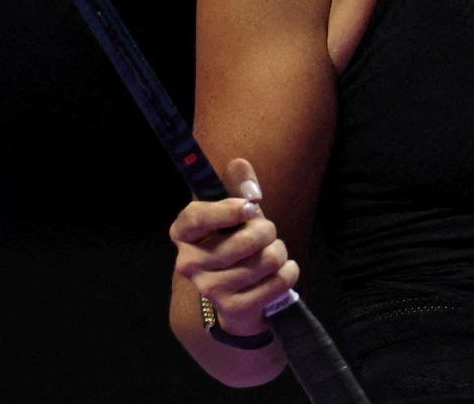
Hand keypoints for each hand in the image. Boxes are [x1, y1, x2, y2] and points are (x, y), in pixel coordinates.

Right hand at [169, 158, 299, 336]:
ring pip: (266, 260)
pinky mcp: (233, 309)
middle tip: (266, 233)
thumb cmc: (234, 243)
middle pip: (245, 240)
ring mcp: (210, 289)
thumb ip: (238, 186)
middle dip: (268, 231)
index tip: (249, 207)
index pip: (197, 216)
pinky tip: (282, 271)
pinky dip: (289, 272)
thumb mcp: (234, 213)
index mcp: (184, 233)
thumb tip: (240, 164)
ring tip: (272, 254)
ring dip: (279, 252)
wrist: (239, 294)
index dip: (227, 210)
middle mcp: (189, 264)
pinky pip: (278, 282)